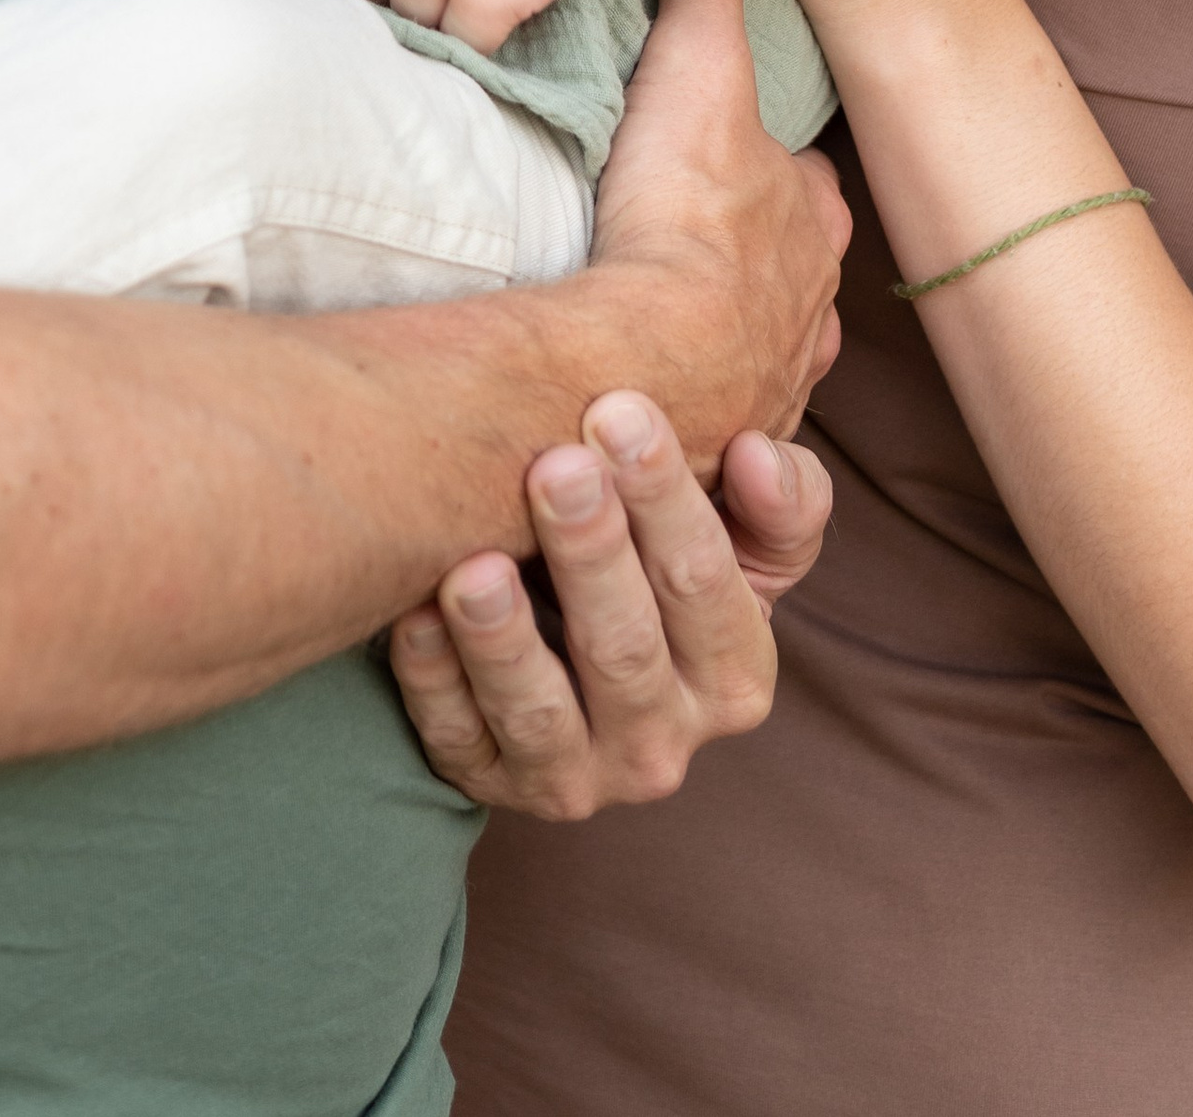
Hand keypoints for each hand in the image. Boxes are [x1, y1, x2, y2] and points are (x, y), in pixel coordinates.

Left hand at [392, 393, 831, 816]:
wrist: (593, 659)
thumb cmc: (670, 569)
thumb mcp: (744, 539)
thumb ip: (781, 498)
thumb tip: (756, 451)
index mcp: (737, 676)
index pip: (705, 583)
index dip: (666, 499)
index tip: (620, 411)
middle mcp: (664, 743)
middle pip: (625, 647)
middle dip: (589, 553)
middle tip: (554, 466)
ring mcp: (575, 774)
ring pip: (540, 714)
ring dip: (504, 642)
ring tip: (474, 568)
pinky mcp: (490, 781)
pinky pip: (456, 738)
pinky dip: (433, 680)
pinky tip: (411, 616)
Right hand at [585, 0, 848, 455]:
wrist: (653, 358)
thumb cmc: (683, 215)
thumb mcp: (696, 69)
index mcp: (811, 220)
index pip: (806, 183)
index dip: (777, 172)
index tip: (740, 162)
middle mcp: (809, 306)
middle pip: (792, 271)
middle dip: (759, 261)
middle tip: (699, 249)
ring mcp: (776, 385)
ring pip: (766, 353)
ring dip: (730, 342)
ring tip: (674, 329)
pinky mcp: (729, 448)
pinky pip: (724, 427)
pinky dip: (701, 411)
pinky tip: (662, 400)